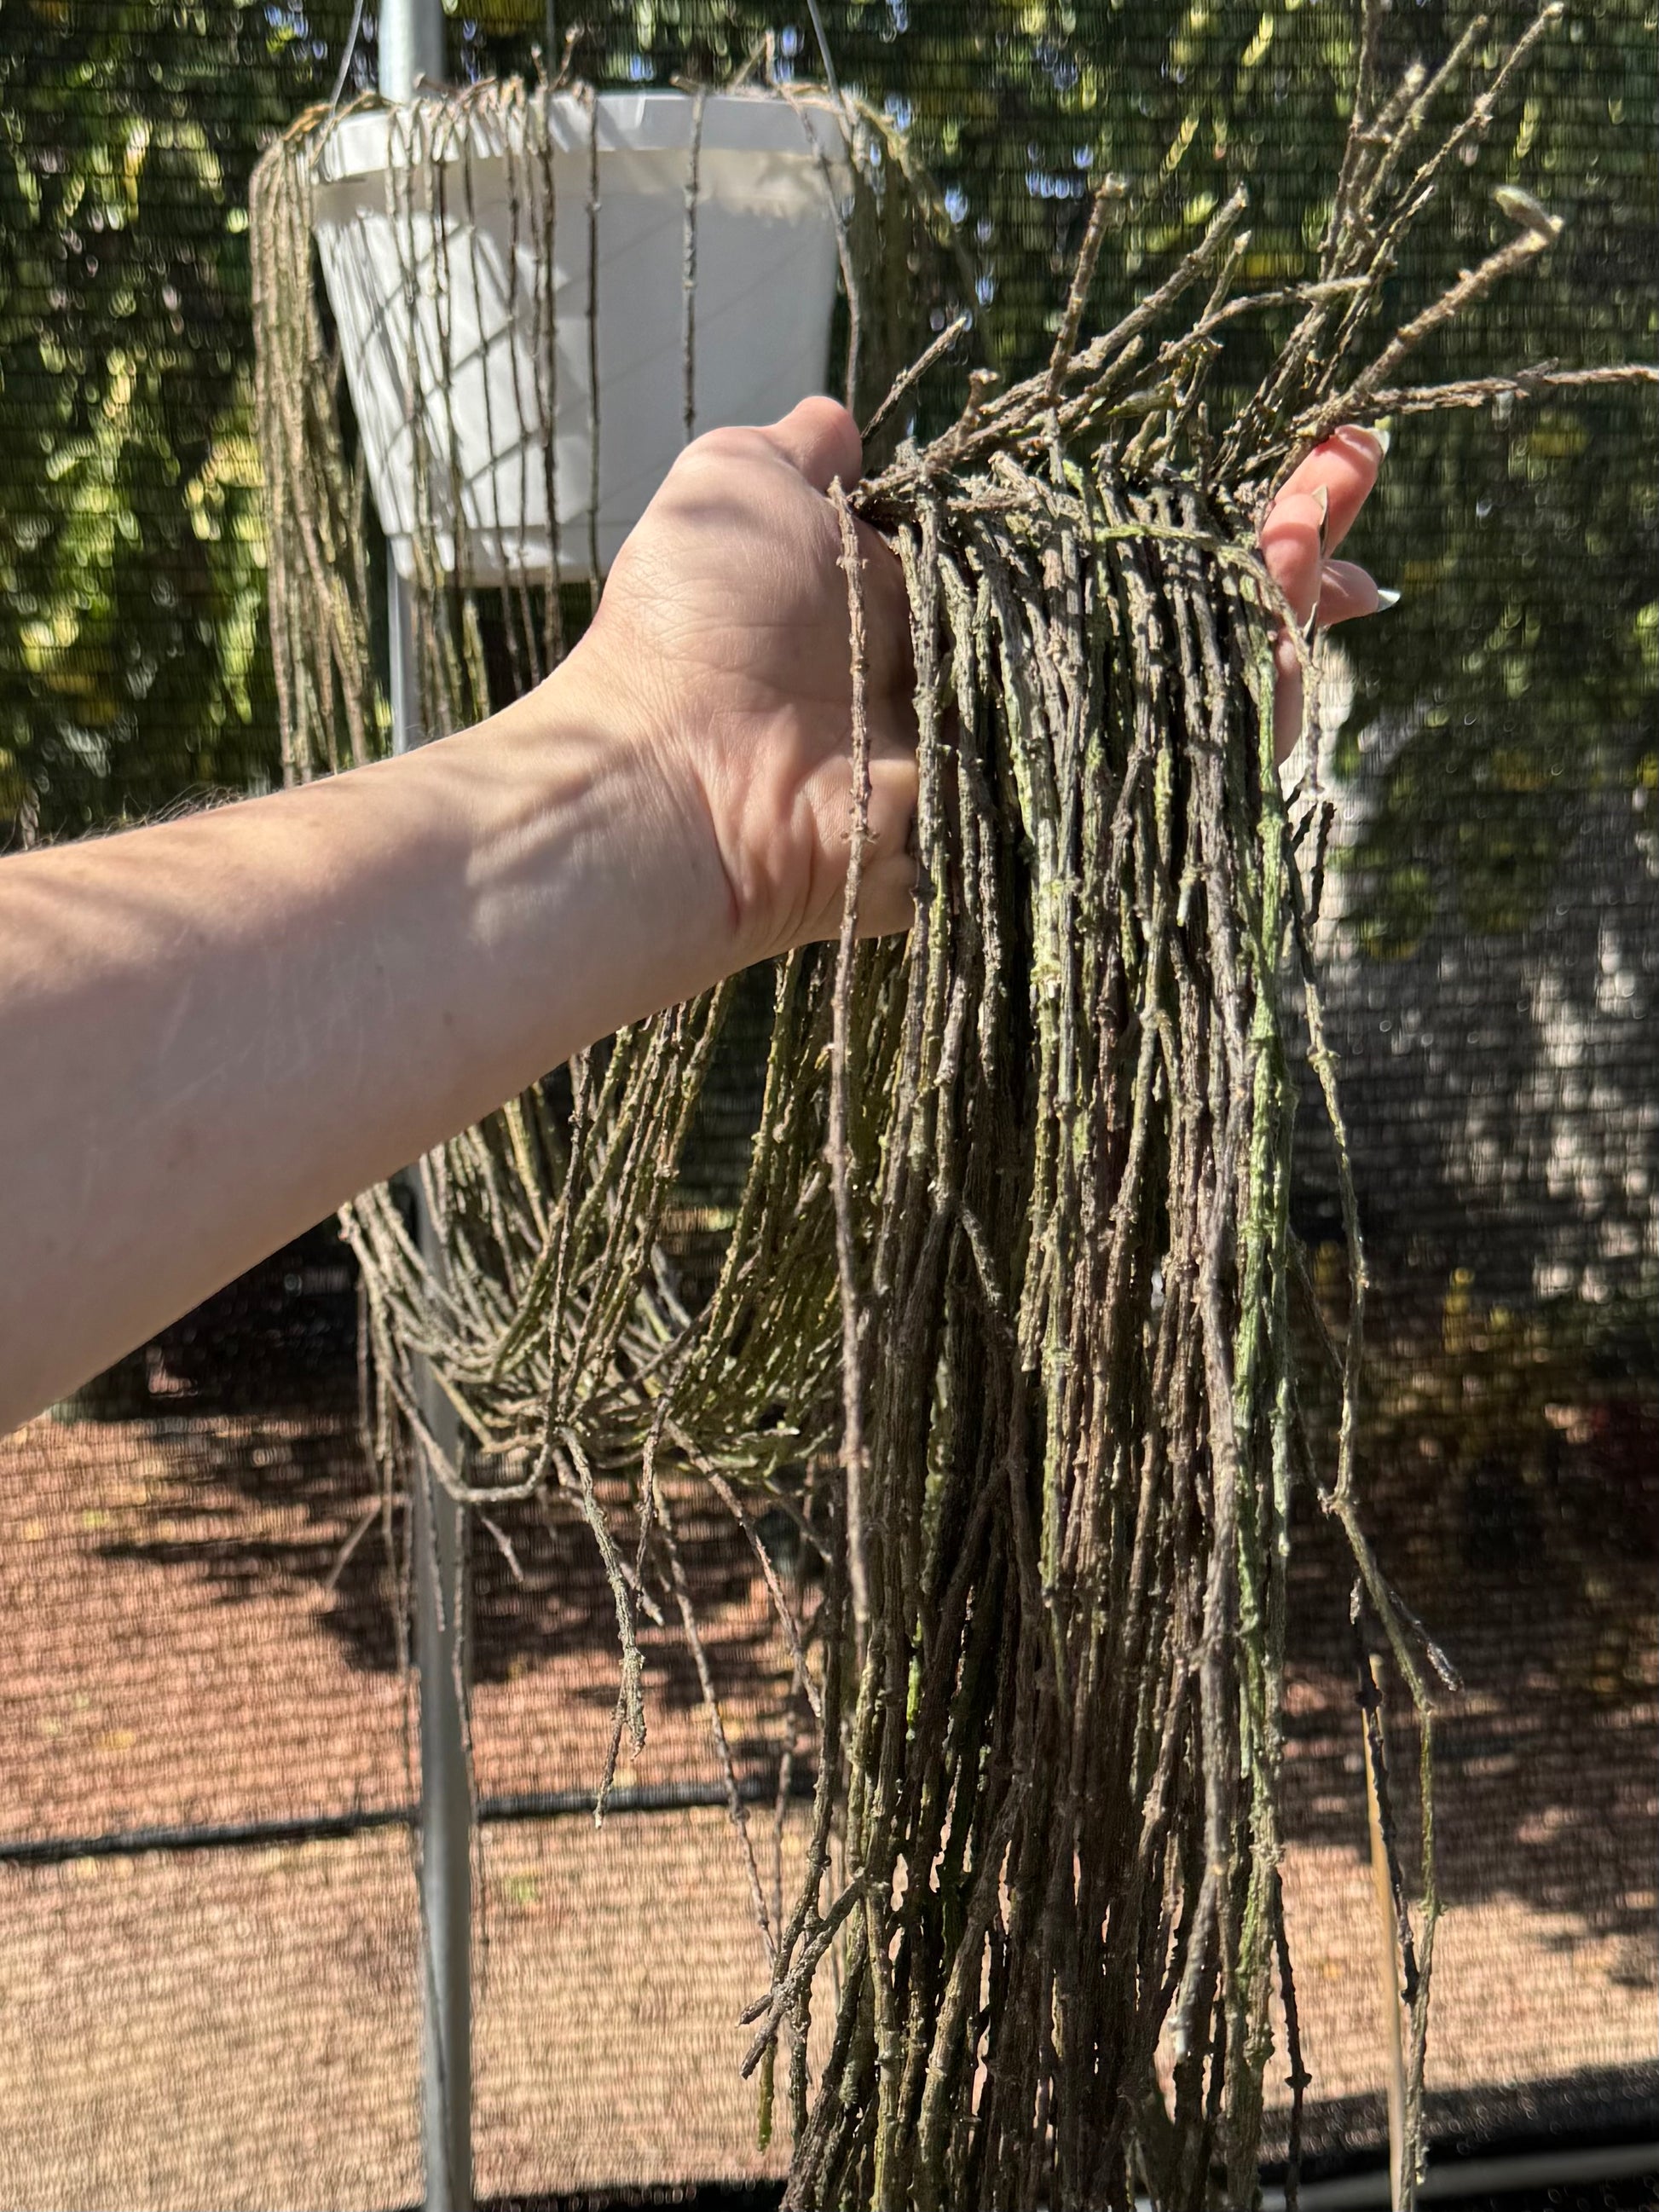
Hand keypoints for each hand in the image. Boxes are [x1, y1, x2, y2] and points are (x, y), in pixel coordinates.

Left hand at [565, 406, 1389, 977]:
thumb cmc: (691, 631)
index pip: (1090, 540)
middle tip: (1354, 457)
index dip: (1166, 493)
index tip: (1237, 444)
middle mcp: (1005, 672)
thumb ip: (808, 455)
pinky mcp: (1061, 812)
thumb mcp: (743, 490)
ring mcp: (1040, 744)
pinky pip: (1187, 758)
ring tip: (1341, 504)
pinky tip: (1310, 607)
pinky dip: (1262, 688)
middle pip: (1169, 601)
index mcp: (947, 598)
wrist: (675, 775)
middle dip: (1272, 531)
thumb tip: (838, 420)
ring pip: (1199, 671)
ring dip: (1287, 586)